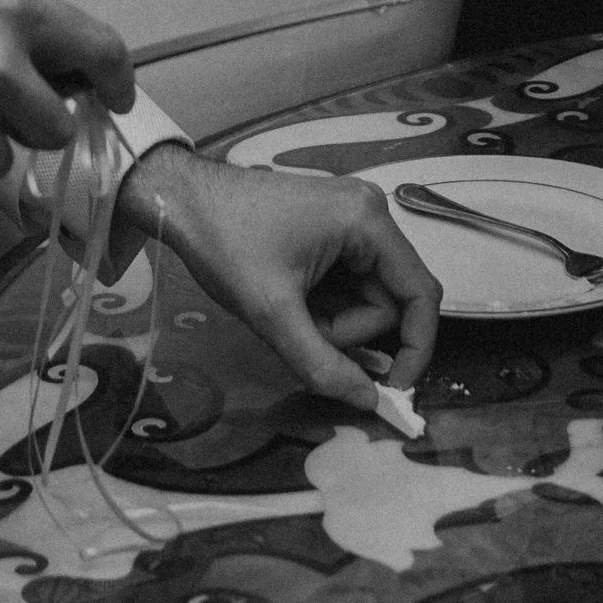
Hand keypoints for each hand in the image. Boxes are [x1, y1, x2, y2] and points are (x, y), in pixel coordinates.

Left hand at [116, 146, 440, 413]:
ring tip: (287, 310)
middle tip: (301, 330)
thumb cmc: (227, 246)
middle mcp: (370, 213)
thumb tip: (369, 401)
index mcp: (368, 221)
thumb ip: (323, 364)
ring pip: (367, 294)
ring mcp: (351, 217)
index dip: (414, 348)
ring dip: (334, 319)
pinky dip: (325, 303)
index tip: (391, 389)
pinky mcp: (332, 227)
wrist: (181, 201)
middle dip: (350, 329)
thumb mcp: (273, 314)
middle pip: (390, 298)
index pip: (421, 294)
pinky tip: (290, 297)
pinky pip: (348, 280)